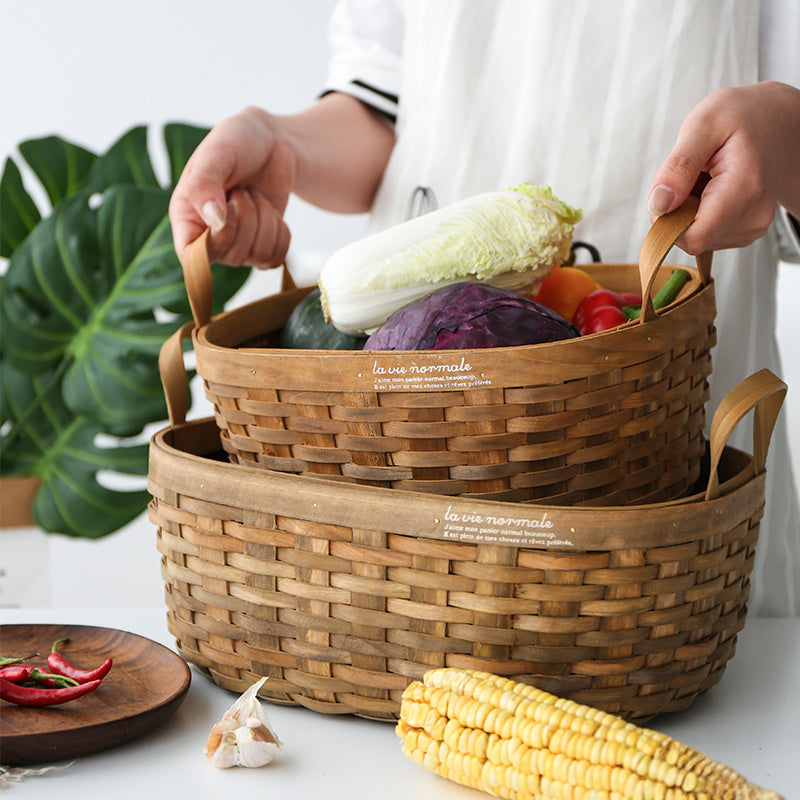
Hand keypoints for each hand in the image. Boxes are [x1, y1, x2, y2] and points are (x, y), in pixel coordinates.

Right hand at [169, 106, 295, 268]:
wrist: (272, 143)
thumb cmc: (236, 143)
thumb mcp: (215, 154)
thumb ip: (204, 185)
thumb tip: (214, 223)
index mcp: (187, 217)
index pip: (190, 257)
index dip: (210, 247)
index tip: (224, 217)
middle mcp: (209, 237)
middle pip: (232, 255)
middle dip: (246, 217)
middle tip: (241, 189)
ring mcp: (237, 246)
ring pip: (257, 255)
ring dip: (265, 219)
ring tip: (254, 195)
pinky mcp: (262, 247)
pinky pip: (276, 257)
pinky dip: (281, 231)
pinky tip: (269, 209)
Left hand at [647, 81, 799, 254]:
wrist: (780, 120)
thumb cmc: (743, 116)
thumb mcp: (703, 124)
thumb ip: (678, 166)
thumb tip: (657, 206)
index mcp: (745, 189)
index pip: (694, 238)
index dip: (667, 223)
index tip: (667, 192)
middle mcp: (754, 216)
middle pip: (692, 238)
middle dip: (678, 211)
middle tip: (693, 175)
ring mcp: (753, 227)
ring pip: (697, 237)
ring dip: (689, 210)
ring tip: (707, 177)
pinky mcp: (747, 231)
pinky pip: (707, 233)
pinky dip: (700, 212)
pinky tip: (713, 187)